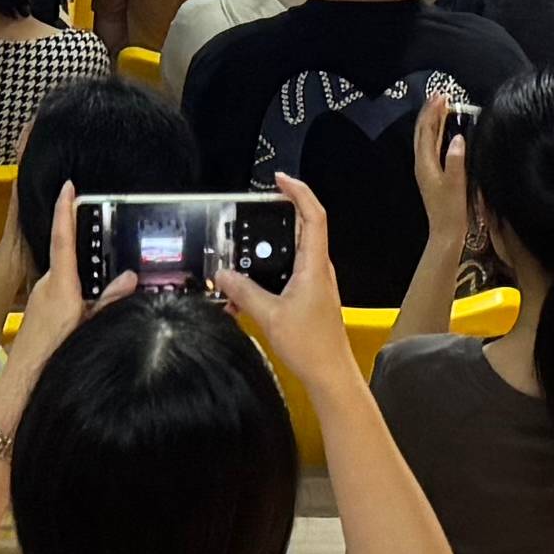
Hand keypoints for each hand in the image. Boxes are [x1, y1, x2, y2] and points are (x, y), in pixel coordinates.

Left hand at [0, 188, 100, 426]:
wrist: (22, 389)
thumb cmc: (52, 361)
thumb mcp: (89, 329)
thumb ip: (110, 302)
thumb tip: (128, 278)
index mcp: (59, 286)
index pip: (63, 239)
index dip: (65, 210)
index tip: (68, 187)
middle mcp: (45, 288)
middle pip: (66, 257)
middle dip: (82, 247)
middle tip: (101, 236)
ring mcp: (38, 300)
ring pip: (64, 278)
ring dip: (81, 278)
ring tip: (101, 288)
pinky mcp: (37, 313)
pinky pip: (59, 293)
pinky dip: (74, 293)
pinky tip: (85, 310)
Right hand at [225, 177, 356, 390]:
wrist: (330, 374)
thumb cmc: (311, 346)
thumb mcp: (269, 316)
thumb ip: (244, 292)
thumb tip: (224, 274)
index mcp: (314, 265)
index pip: (313, 215)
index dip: (299, 192)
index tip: (279, 179)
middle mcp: (318, 269)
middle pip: (301, 229)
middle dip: (276, 217)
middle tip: (253, 211)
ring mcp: (314, 283)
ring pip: (291, 253)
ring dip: (267, 253)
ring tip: (241, 258)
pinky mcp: (309, 297)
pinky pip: (287, 274)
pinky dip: (266, 277)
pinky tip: (244, 294)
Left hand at [409, 83, 470, 242]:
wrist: (446, 232)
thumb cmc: (451, 210)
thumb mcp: (456, 184)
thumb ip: (456, 160)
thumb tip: (458, 137)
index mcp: (425, 164)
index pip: (427, 131)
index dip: (433, 112)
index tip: (442, 96)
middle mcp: (422, 164)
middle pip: (423, 132)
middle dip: (430, 112)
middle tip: (440, 95)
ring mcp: (426, 169)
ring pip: (426, 138)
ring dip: (432, 121)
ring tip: (441, 106)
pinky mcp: (432, 174)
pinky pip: (431, 146)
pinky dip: (436, 133)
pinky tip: (443, 131)